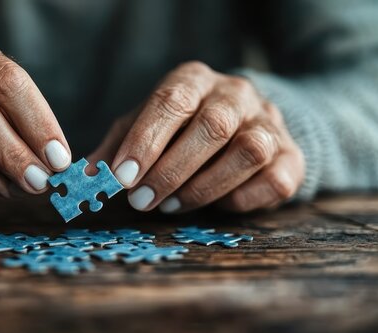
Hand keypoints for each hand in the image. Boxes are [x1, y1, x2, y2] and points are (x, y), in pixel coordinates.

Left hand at [89, 61, 304, 212]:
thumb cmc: (181, 128)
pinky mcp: (292, 156)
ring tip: (171, 206)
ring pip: (248, 151)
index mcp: (194, 80)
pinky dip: (242, 199)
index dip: (145, 141)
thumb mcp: (144, 127)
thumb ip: (117, 148)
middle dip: (171, 170)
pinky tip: (216, 206)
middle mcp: (235, 94)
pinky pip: (274, 180)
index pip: (171, 101)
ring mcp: (269, 122)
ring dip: (204, 187)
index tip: (122, 177)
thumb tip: (85, 178)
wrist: (244, 123)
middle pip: (212, 127)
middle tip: (141, 201)